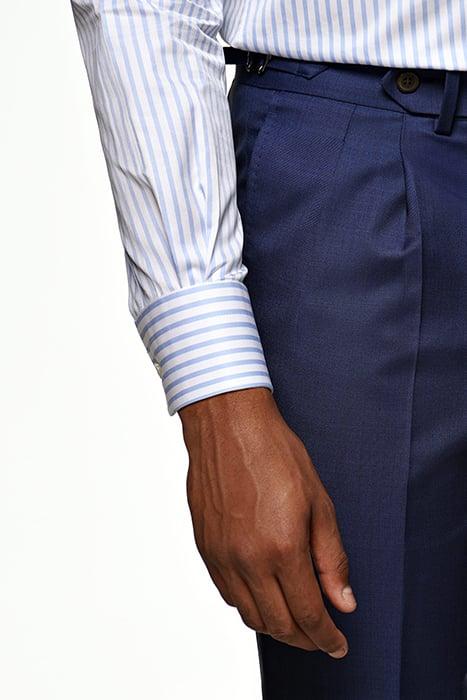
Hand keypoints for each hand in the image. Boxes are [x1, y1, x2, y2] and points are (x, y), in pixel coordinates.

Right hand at [179, 388, 355, 655]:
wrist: (228, 425)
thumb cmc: (276, 453)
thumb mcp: (318, 501)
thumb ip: (331, 557)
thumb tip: (343, 602)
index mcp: (282, 547)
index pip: (308, 614)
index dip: (326, 638)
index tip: (338, 645)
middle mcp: (247, 560)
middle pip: (278, 624)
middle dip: (305, 639)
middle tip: (321, 636)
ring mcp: (222, 556)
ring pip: (249, 615)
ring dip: (276, 626)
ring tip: (296, 618)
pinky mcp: (205, 547)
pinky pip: (227, 594)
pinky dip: (249, 605)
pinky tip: (264, 594)